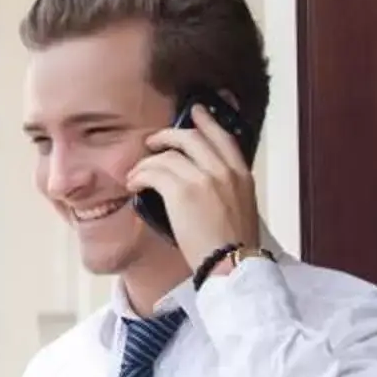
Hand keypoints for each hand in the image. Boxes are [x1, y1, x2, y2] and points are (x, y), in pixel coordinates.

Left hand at [127, 103, 262, 272]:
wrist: (233, 264)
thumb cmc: (234, 246)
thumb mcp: (242, 209)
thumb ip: (227, 189)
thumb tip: (206, 183)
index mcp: (242, 175)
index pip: (224, 137)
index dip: (207, 122)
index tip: (195, 112)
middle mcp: (224, 171)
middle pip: (191, 138)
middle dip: (167, 136)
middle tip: (152, 141)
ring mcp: (203, 179)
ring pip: (168, 154)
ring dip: (146, 162)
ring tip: (136, 173)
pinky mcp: (182, 191)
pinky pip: (153, 172)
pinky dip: (139, 175)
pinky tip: (134, 183)